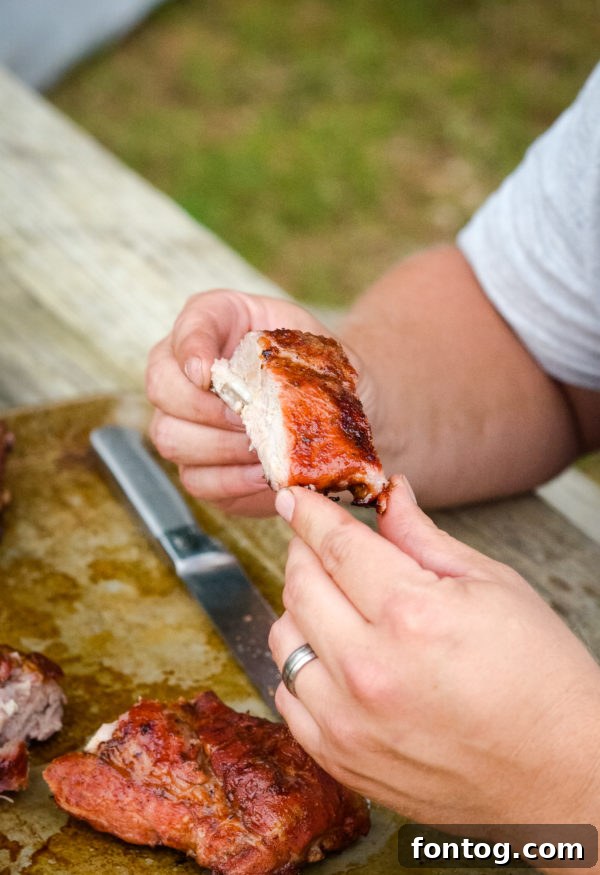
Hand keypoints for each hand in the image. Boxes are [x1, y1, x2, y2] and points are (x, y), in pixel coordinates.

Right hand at [145, 289, 333, 514]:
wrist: (331, 412)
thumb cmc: (317, 370)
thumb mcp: (317, 346)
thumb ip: (299, 353)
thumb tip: (278, 386)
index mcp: (217, 323)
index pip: (190, 324)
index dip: (191, 347)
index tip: (209, 372)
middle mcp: (184, 369)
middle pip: (161, 386)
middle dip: (204, 407)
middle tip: (247, 418)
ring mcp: (183, 420)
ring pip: (170, 436)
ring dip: (219, 446)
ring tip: (261, 448)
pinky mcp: (197, 466)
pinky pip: (194, 478)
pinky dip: (229, 479)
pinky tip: (261, 473)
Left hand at [268, 476, 599, 824]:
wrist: (561, 775)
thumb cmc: (541, 677)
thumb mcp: (493, 586)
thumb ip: (424, 538)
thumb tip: (389, 496)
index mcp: (411, 615)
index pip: (335, 544)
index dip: (309, 512)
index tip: (295, 498)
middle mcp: (368, 669)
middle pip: (300, 585)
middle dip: (303, 550)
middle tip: (317, 541)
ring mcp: (348, 722)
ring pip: (284, 640)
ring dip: (300, 609)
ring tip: (334, 602)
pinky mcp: (342, 760)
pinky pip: (289, 697)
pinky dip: (302, 667)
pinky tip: (333, 656)